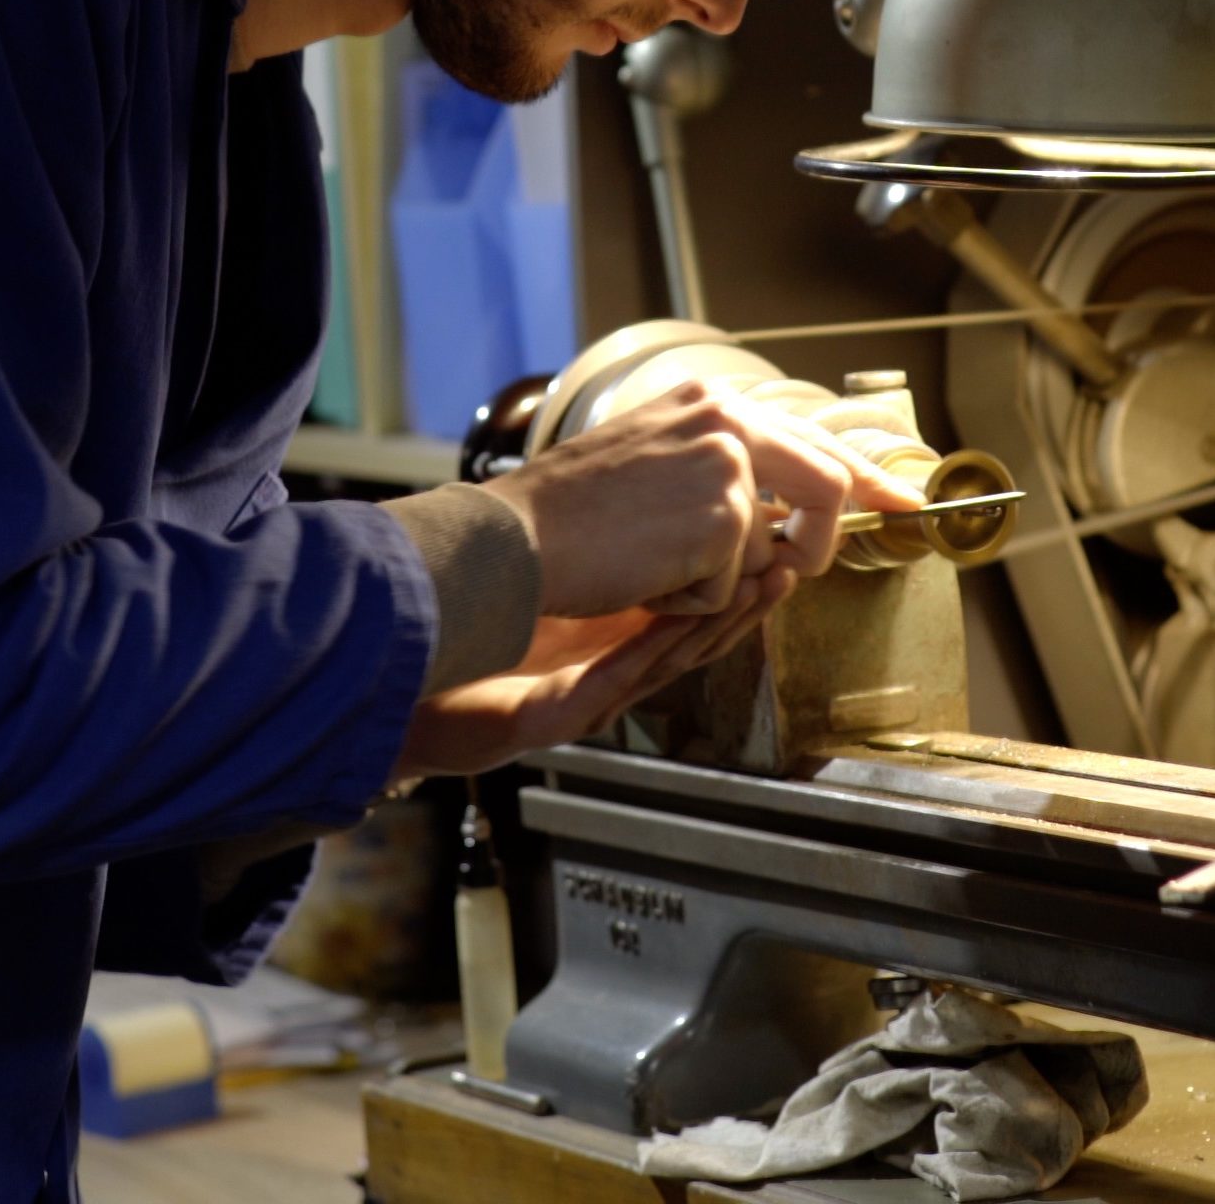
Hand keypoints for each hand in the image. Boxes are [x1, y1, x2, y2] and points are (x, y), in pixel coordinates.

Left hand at [388, 567, 794, 780]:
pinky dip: (652, 650)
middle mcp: (615, 668)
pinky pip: (616, 680)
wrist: (416, 681)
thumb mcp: (563, 593)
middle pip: (701, 630)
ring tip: (763, 585)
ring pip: (672, 657)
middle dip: (753, 594)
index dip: (748, 574)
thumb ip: (614, 562)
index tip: (786, 537)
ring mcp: (591, 694)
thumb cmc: (481, 641)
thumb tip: (656, 499)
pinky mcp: (558, 714)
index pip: (699, 603)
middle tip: (798, 560)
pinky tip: (676, 621)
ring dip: (721, 622)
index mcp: (620, 637)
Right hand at [483, 381, 925, 619]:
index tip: (900, 501)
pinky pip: (733, 589)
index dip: (862, 474)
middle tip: (808, 566)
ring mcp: (729, 469)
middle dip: (825, 538)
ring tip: (653, 565)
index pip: (810, 434)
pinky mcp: (722, 522)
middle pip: (828, 483)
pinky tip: (642, 578)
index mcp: (710, 402)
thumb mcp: (649, 456)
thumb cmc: (567, 512)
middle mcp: (728, 422)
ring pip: (769, 553)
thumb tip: (778, 509)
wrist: (516, 538)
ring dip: (718, 581)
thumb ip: (717, 464)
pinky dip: (690, 601)